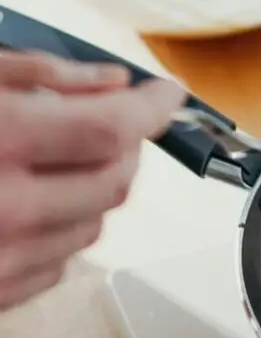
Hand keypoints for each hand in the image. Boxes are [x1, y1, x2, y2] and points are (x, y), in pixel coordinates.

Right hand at [0, 49, 184, 310]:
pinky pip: (60, 262)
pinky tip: (23, 205)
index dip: (152, 109)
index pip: (112, 128)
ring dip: (92, 188)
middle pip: (117, 181)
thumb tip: (111, 82)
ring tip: (47, 163)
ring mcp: (2, 261)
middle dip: (124, 147)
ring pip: (96, 224)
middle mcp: (7, 209)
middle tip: (106, 123)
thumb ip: (36, 75)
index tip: (168, 95)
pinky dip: (59, 229)